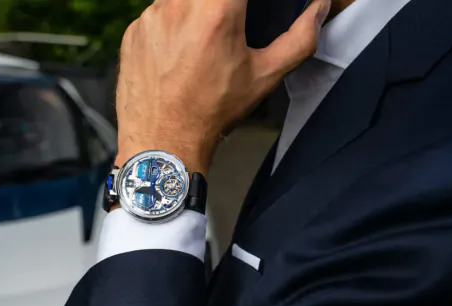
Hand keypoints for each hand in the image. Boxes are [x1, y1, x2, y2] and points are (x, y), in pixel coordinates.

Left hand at [115, 0, 331, 173]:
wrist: (162, 144)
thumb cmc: (212, 113)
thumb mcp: (265, 77)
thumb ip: (300, 38)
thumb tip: (319, 8)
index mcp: (217, 9)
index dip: (243, 2)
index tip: (246, 12)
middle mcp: (179, 5)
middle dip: (222, 5)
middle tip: (228, 26)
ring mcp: (151, 16)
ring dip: (196, 9)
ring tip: (204, 39)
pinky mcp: (132, 31)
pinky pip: (156, 13)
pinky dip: (170, 24)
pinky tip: (178, 53)